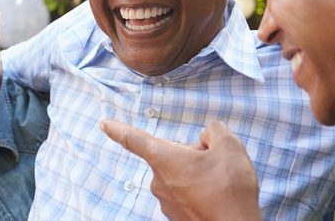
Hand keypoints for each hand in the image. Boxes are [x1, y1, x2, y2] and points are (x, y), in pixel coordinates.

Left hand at [101, 120, 261, 220]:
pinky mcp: (177, 217)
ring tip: (220, 184)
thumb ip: (214, 131)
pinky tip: (217, 196)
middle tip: (216, 162)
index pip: (134, 139)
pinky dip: (200, 191)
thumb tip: (208, 136)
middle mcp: (159, 182)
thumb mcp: (229, 147)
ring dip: (197, 173)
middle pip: (172, 155)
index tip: (104, 123)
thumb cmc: (230, 190)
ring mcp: (167, 202)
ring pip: (180, 174)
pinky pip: (186, 193)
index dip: (118, 129)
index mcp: (165, 159)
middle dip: (192, 154)